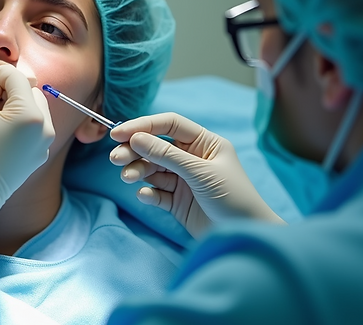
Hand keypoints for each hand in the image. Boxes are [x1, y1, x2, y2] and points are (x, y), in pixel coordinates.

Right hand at [0, 46, 54, 263]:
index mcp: (33, 115)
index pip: (14, 76)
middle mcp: (45, 130)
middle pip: (27, 91)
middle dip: (4, 88)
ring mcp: (41, 147)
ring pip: (28, 109)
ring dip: (8, 104)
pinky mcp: (33, 159)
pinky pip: (27, 129)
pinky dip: (11, 123)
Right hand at [109, 112, 284, 237]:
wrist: (246, 236)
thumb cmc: (233, 198)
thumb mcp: (200, 172)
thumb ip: (167, 155)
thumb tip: (135, 137)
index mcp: (204, 143)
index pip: (169, 125)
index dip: (143, 126)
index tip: (118, 133)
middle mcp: (191, 159)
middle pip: (155, 147)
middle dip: (135, 151)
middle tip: (116, 158)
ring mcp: (183, 180)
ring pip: (152, 170)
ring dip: (137, 171)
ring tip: (128, 177)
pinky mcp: (177, 202)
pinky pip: (156, 192)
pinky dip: (148, 193)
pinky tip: (147, 196)